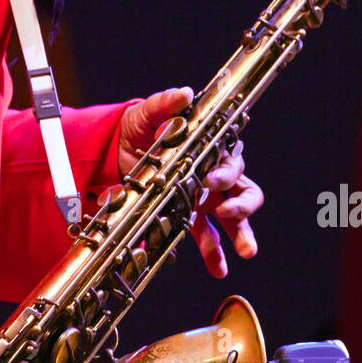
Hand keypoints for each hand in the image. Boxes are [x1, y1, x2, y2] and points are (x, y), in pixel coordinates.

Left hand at [118, 86, 263, 278]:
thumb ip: (164, 104)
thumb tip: (183, 93)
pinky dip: (213, 253)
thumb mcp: (146, 113)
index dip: (225, 172)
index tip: (210, 180)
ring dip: (241, 234)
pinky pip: (207, 236)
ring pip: (233, 217)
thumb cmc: (139, 127)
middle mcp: (213, 174)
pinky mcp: (187, 213)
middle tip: (227, 211)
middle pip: (243, 190)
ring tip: (246, 251)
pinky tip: (219, 268)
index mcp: (210, 148)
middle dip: (242, 205)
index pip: (231, 160)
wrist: (115, 149)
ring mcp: (203, 196)